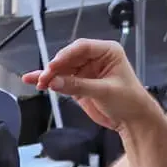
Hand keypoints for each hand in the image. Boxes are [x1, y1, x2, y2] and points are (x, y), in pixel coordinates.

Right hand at [23, 39, 160, 131]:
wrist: (132, 119)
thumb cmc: (129, 100)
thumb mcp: (105, 91)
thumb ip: (79, 86)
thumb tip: (55, 81)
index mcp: (108, 52)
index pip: (82, 47)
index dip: (66, 55)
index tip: (53, 66)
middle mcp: (95, 58)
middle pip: (69, 57)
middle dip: (55, 67)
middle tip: (44, 78)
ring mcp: (86, 71)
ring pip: (62, 68)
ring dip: (48, 75)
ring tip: (37, 81)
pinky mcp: (78, 84)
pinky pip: (61, 80)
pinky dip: (49, 81)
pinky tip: (34, 81)